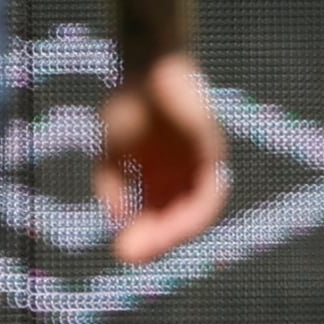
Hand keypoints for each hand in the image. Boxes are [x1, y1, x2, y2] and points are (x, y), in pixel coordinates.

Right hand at [96, 51, 227, 265]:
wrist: (148, 67)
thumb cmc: (128, 104)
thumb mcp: (111, 153)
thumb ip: (112, 185)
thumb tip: (118, 218)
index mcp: (156, 179)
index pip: (154, 218)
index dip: (141, 238)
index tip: (122, 253)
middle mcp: (180, 177)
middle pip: (174, 220)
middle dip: (155, 242)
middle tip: (132, 257)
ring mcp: (198, 165)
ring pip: (195, 211)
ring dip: (175, 231)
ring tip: (155, 243)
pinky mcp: (212, 153)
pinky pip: (209, 192)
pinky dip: (194, 210)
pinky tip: (175, 220)